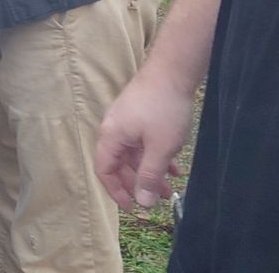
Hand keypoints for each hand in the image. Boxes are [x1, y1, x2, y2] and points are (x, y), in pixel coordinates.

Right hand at [94, 69, 193, 210]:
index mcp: (111, 137)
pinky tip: (174, 164)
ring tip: (170, 185)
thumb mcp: (159, 148)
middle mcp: (113, 129)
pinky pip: (142, 141)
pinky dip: (155, 155)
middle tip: (157, 198)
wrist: (172, 71)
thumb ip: (148, 176)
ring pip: (134, 153)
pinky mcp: (138, 113)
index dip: (117, 192)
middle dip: (139, 183)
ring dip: (150, 170)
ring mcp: (126, 120)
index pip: (104, 171)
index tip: (134, 207)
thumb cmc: (163, 109)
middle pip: (120, 163)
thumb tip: (142, 202)